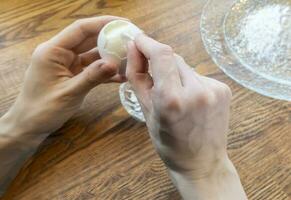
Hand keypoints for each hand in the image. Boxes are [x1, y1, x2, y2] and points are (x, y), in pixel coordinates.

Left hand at [2, 16, 126, 137]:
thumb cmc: (43, 109)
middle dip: (109, 38)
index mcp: (53, 51)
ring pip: (92, 53)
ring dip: (109, 56)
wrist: (30, 126)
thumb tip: (115, 63)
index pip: (80, 29)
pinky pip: (91, 68)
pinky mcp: (72, 74)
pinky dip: (104, 71)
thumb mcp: (69, 93)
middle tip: (130, 39)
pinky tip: (120, 76)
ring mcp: (67, 64)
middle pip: (88, 39)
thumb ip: (92, 77)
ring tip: (129, 57)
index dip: (102, 23)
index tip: (123, 23)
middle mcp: (60, 53)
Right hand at [126, 35, 246, 198]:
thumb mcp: (146, 111)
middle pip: (172, 58)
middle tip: (154, 79)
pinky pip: (198, 76)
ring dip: (175, 74)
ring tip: (175, 97)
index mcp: (172, 99)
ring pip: (185, 67)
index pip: (160, 54)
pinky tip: (190, 100)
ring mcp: (213, 90)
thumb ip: (137, 76)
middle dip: (159, 63)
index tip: (137, 40)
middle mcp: (196, 91)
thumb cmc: (168, 143)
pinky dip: (189, 82)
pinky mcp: (223, 90)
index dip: (146, 43)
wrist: (202, 163)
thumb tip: (134, 49)